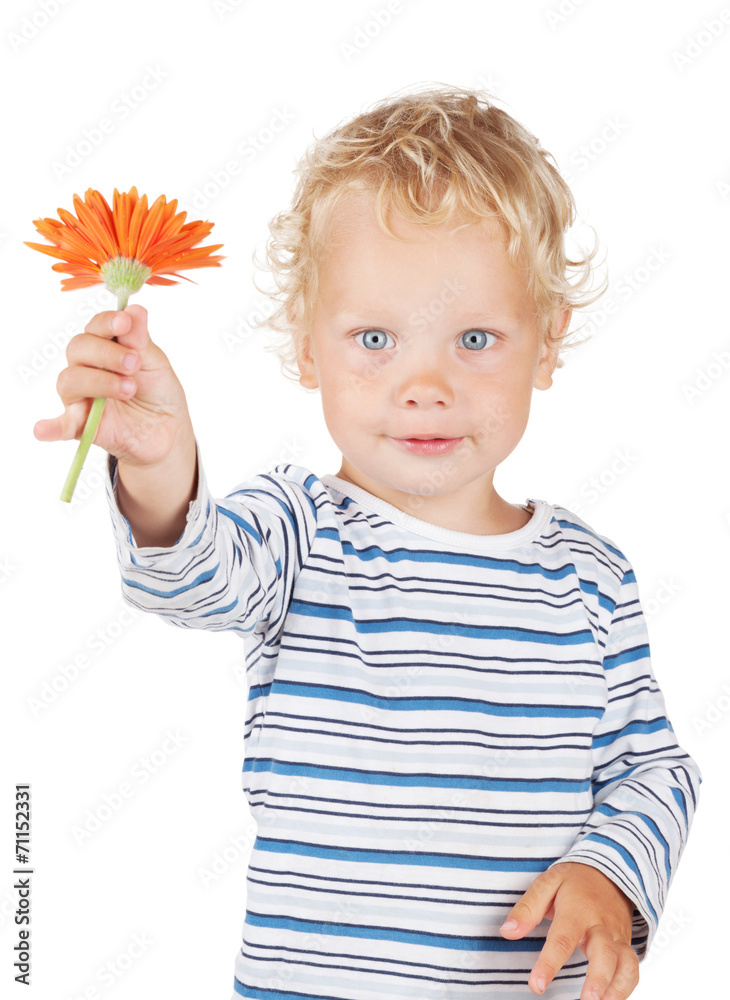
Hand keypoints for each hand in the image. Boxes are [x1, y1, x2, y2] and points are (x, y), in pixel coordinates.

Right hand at [33, 304, 194, 467]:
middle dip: (106, 353)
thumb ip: (140, 341)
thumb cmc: (158, 393)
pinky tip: (41, 430)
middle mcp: (87, 368)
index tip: (124, 322)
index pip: (95, 328)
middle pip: (78, 348)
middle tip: (134, 364)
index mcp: (106, 347)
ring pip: (70, 380)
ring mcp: (81, 396)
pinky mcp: (81, 425)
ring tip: (129, 390)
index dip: (107, 322)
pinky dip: (50, 427)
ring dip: (100, 382)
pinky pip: (61, 425)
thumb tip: (134, 309)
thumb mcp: (156, 364)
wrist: (167, 431)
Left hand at [499, 862, 639, 999]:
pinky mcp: (625, 945)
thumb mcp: (547, 883)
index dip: (549, 963)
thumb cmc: (573, 882)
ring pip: (625, 963)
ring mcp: (616, 936)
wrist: (608, 872)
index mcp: (577, 909)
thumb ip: (527, 908)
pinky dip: (626, 988)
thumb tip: (507, 932)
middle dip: (598, 979)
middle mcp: (601, 925)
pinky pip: (632, 969)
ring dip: (617, 988)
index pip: (563, 938)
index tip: (536, 985)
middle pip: (604, 953)